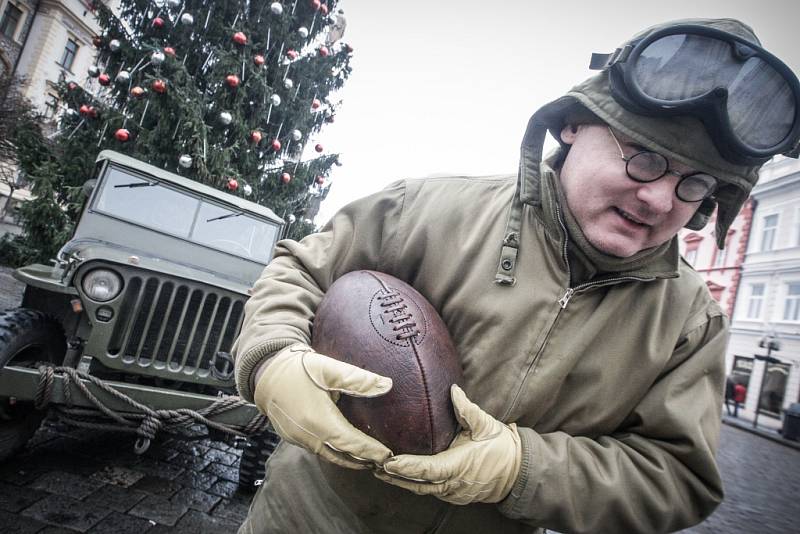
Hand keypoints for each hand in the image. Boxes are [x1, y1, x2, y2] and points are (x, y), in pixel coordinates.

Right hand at [254, 344, 393, 468]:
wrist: (266, 373)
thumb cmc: (299, 369)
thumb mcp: (330, 369)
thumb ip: (359, 379)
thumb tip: (387, 385)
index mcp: (319, 421)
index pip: (351, 443)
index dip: (371, 451)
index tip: (387, 456)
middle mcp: (308, 436)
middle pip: (341, 455)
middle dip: (363, 460)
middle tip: (383, 462)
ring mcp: (299, 439)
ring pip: (329, 455)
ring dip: (349, 459)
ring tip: (369, 460)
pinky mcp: (293, 438)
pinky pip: (318, 450)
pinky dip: (335, 453)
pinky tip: (345, 450)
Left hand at [375, 384, 520, 504]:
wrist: (517, 472)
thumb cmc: (501, 447)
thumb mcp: (486, 425)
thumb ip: (467, 409)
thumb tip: (452, 390)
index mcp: (461, 465)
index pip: (429, 469)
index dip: (407, 467)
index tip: (388, 461)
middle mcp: (454, 483)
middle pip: (419, 484)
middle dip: (395, 476)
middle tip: (373, 465)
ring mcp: (453, 493)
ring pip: (422, 490)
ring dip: (400, 482)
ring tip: (379, 470)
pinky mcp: (453, 495)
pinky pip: (429, 491)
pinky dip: (412, 484)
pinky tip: (398, 476)